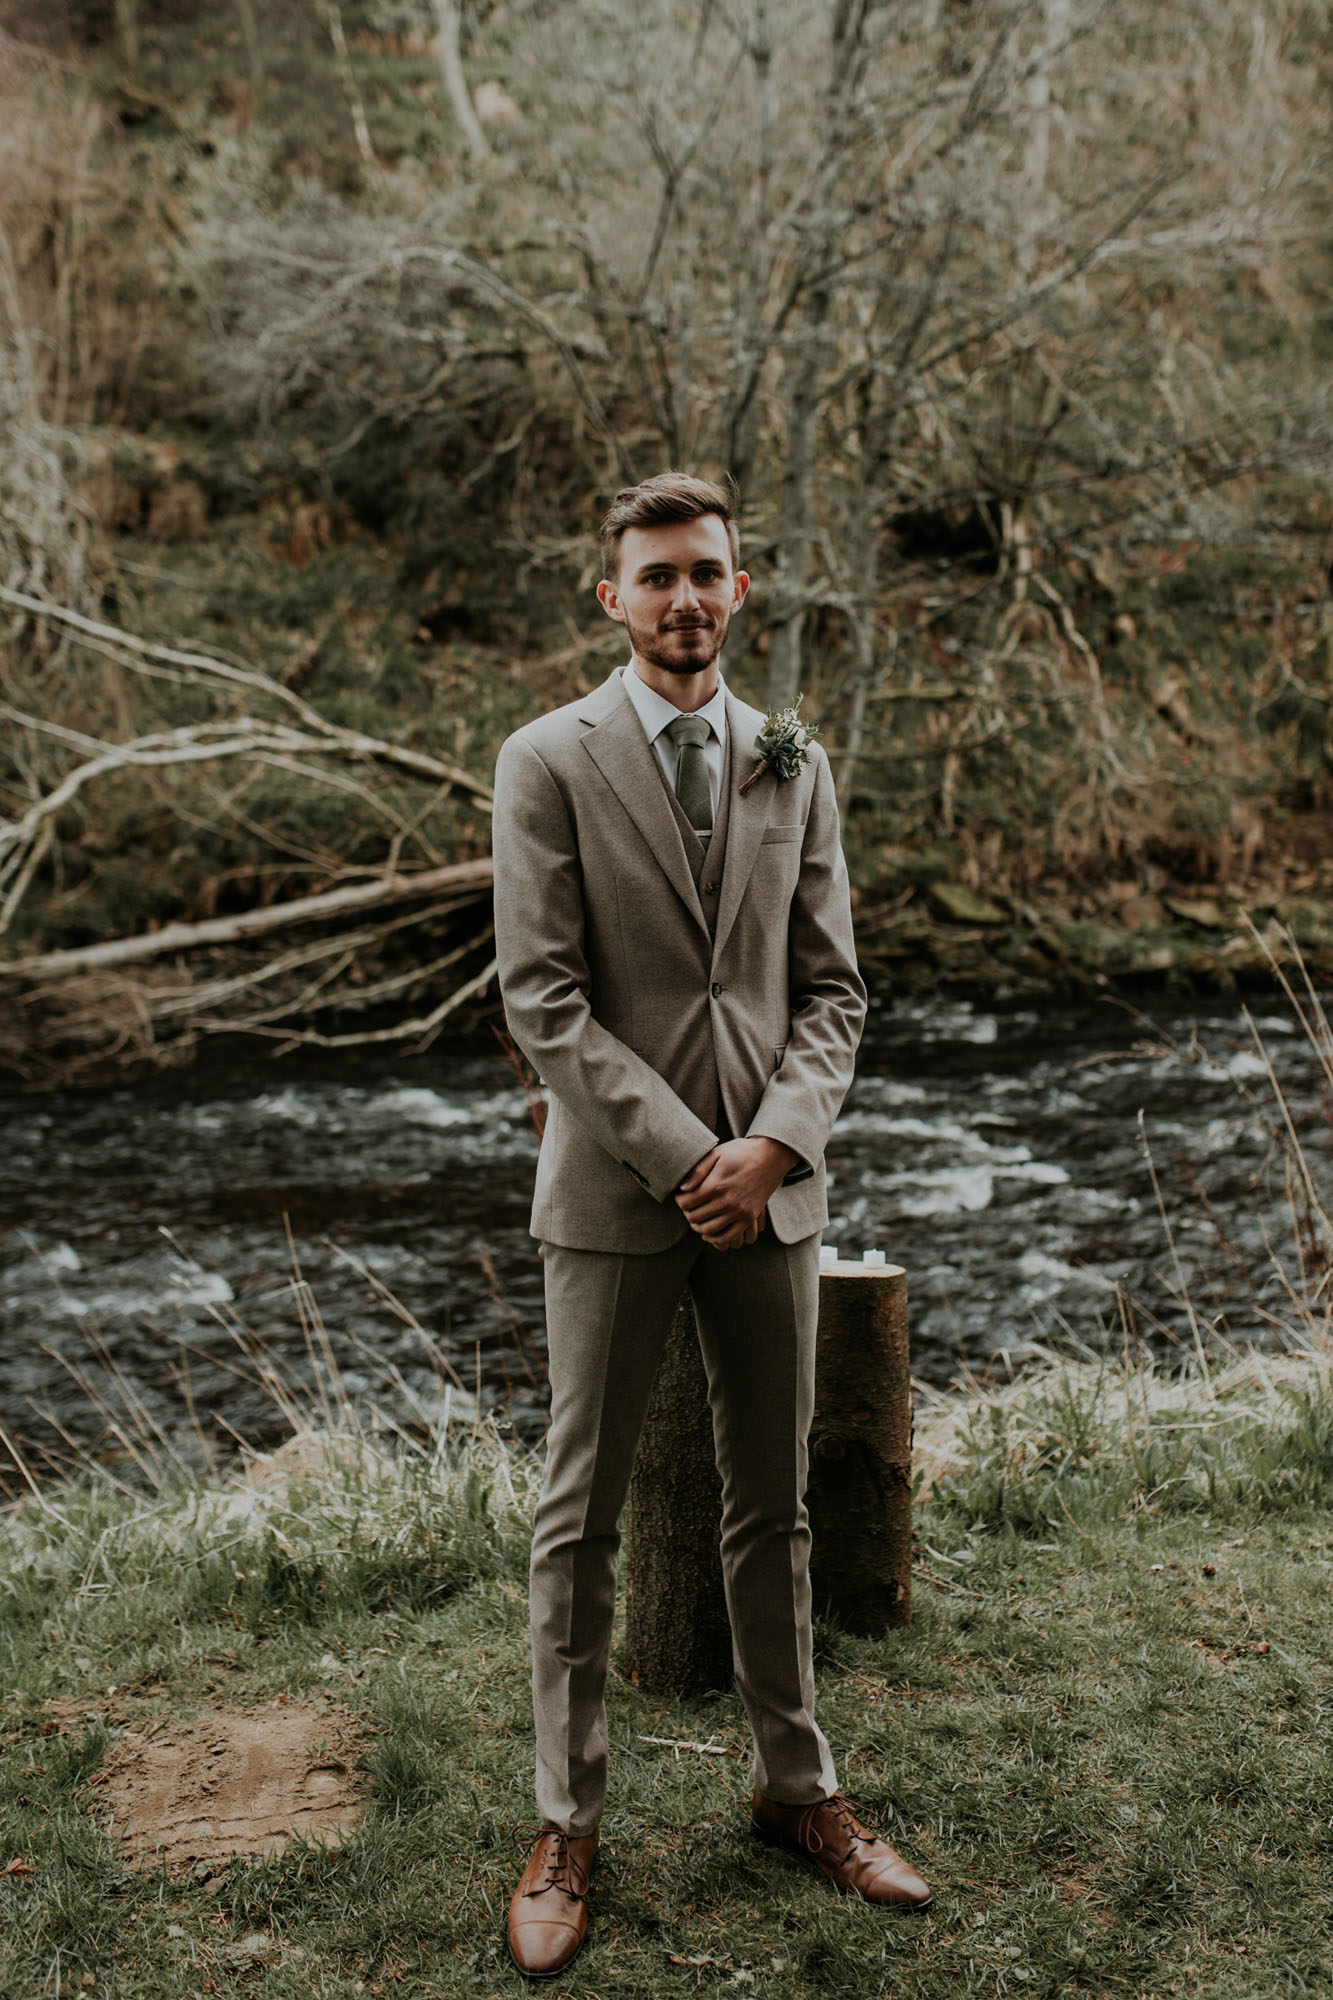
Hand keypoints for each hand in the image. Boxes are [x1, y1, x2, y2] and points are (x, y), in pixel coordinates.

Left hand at [675, 1136, 799, 1249]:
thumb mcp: (717, 1153)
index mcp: (716, 1184)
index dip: (679, 1200)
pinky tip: (709, 1232)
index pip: (686, 1203)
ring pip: (708, 1230)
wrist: (771, 1156)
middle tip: (688, 1206)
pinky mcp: (749, 1217)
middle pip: (695, 1217)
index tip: (681, 1196)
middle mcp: (727, 1201)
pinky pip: (728, 1236)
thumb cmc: (741, 1153)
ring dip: (698, 1226)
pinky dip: (715, 1238)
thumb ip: (698, 1171)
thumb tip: (682, 1188)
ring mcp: (739, 1211)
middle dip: (687, 1213)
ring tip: (697, 1218)